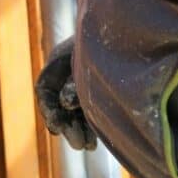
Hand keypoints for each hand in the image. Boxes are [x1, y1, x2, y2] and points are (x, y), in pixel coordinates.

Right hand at [35, 36, 97, 150]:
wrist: (133, 32)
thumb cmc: (108, 41)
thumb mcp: (87, 59)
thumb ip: (75, 82)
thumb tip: (66, 104)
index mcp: (59, 61)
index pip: (45, 89)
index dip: (48, 110)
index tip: (56, 127)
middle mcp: (68, 73)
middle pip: (59, 104)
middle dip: (66, 125)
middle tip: (77, 144)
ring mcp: (84, 82)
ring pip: (74, 111)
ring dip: (78, 129)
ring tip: (87, 146)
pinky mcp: (102, 91)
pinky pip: (90, 111)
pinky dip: (90, 126)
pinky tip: (95, 140)